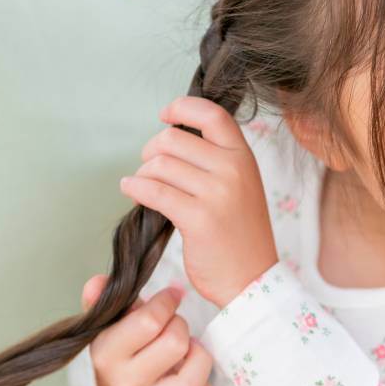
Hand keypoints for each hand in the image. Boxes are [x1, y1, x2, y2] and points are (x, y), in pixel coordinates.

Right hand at [83, 275, 213, 385]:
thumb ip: (102, 300)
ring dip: (198, 358)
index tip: (171, 296)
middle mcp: (125, 383)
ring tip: (190, 349)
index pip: (149, 321)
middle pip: (175, 344)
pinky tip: (193, 373)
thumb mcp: (105, 321)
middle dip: (180, 327)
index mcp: (107, 354)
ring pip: (190, 384)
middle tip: (175, 326)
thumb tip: (98, 283)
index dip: (167, 302)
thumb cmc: (117, 345)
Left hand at [120, 97, 277, 308]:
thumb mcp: (241, 187)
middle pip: (173, 139)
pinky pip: (153, 191)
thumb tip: (170, 138)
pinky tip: (132, 192)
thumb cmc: (240, 234)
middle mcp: (233, 170)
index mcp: (244, 158)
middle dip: (151, 152)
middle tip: (150, 169)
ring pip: (159, 165)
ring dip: (142, 174)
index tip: (165, 116)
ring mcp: (217, 194)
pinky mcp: (198, 218)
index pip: (213, 115)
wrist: (252, 278)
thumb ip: (217, 160)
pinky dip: (134, 188)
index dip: (183, 107)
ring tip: (144, 187)